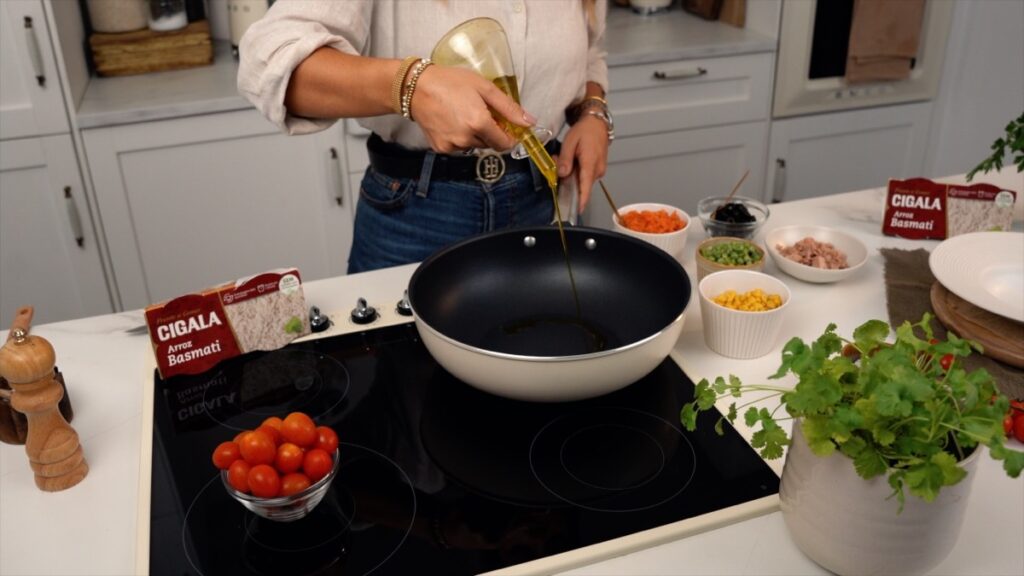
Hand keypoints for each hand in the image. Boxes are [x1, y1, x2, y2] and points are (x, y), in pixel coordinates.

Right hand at [411, 66, 536, 153]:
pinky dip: (459, 138)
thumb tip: (529, 122)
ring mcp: (452, 146)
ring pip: (474, 146)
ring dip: (475, 135)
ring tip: (462, 114)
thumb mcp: (484, 88)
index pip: (504, 143)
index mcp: (479, 123)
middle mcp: (466, 139)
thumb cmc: (450, 82)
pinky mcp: (441, 149)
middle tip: (479, 112)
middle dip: (490, 132)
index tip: (505, 125)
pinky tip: (451, 121)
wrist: (415, 88)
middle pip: (490, 144)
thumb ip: (508, 108)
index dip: (508, 135)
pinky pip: (458, 147)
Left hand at [557, 114, 608, 211]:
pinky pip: (585, 176)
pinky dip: (577, 171)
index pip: (586, 186)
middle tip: (559, 161)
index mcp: (591, 163)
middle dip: (567, 178)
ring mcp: (599, 170)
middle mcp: (597, 170)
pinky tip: (573, 159)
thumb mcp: (570, 142)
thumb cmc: (585, 131)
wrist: (597, 124)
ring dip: (572, 173)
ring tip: (567, 156)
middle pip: (580, 184)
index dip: (581, 200)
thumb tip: (562, 174)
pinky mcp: (597, 170)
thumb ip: (565, 160)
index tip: (577, 210)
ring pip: (582, 180)